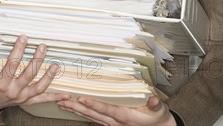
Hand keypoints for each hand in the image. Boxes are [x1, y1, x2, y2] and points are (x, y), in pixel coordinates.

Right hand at [0, 35, 70, 111]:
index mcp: (1, 83)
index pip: (12, 64)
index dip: (18, 50)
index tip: (23, 38)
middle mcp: (13, 91)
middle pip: (28, 74)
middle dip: (37, 60)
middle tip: (42, 46)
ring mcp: (21, 97)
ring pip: (38, 87)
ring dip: (48, 76)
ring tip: (56, 65)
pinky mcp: (26, 101)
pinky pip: (42, 99)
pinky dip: (54, 97)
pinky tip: (66, 95)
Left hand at [57, 96, 176, 125]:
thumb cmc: (158, 118)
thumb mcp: (159, 111)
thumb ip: (155, 105)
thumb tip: (153, 100)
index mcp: (125, 117)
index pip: (107, 110)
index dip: (94, 105)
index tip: (81, 99)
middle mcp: (116, 122)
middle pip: (93, 115)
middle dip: (77, 108)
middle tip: (62, 101)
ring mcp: (112, 124)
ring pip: (90, 117)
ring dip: (76, 111)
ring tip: (62, 104)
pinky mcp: (110, 124)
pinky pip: (94, 119)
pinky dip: (82, 113)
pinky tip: (74, 109)